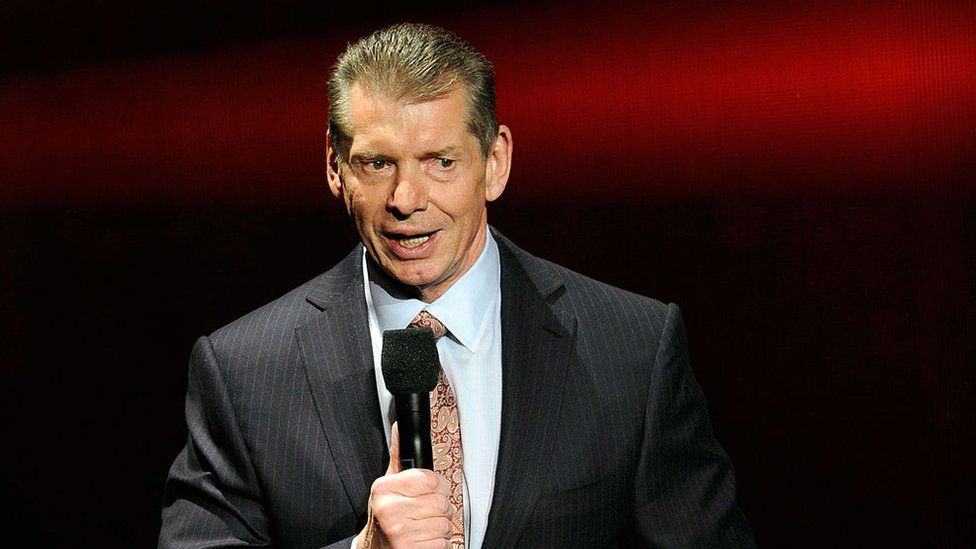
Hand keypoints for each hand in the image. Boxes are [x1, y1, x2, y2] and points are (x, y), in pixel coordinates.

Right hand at [359, 422, 453, 548]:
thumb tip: (400, 426)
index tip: (429, 490)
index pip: (431, 479)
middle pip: (441, 503)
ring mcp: (400, 533)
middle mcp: (390, 510)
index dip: (437, 485)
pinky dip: (439, 542)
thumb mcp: (389, 483)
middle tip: (426, 511)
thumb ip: (398, 455)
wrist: (375, 546)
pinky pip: (443, 542)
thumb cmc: (387, 514)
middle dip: (440, 508)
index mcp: (384, 489)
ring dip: (440, 526)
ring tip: (424, 525)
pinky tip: (424, 539)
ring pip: (445, 524)